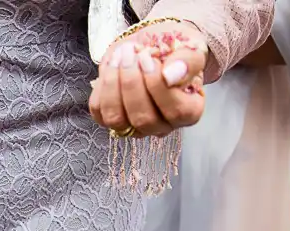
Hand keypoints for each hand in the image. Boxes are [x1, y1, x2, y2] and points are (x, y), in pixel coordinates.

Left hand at [89, 20, 207, 137]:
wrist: (154, 46)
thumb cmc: (176, 50)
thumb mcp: (191, 48)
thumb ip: (188, 62)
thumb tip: (170, 76)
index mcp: (189, 112)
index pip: (176, 111)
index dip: (158, 85)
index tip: (149, 58)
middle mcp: (161, 125)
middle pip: (142, 119)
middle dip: (132, 83)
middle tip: (132, 54)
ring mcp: (133, 126)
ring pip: (116, 118)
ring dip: (113, 84)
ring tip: (120, 56)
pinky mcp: (110, 118)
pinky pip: (98, 111)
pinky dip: (101, 86)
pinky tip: (111, 66)